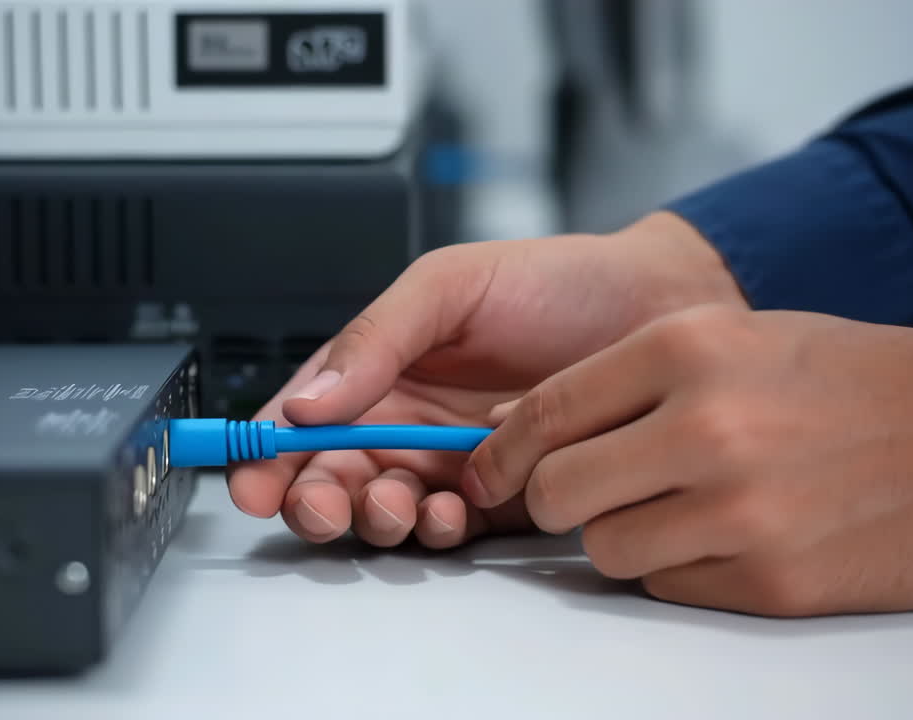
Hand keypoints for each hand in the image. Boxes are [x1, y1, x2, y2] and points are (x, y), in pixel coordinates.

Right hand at [227, 211, 747, 548]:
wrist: (659, 308)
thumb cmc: (559, 282)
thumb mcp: (449, 286)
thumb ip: (374, 339)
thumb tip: (308, 402)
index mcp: (380, 368)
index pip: (302, 418)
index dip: (266, 454)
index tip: (254, 482)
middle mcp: (408, 420)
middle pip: (331, 475)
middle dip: (316, 498)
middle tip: (323, 502)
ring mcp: (451, 462)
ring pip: (383, 509)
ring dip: (375, 517)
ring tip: (396, 501)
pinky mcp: (502, 498)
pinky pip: (448, 529)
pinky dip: (434, 530)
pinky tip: (445, 510)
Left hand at [472, 304, 912, 615]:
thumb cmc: (858, 381)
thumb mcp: (737, 338)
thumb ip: (628, 376)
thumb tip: (522, 422)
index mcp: (688, 348)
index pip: (545, 411)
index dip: (503, 449)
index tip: (490, 468)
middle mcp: (706, 426)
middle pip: (557, 492)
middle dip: (556, 500)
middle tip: (587, 492)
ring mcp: (739, 511)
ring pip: (604, 550)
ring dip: (622, 536)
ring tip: (678, 508)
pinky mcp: (770, 582)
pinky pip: (668, 587)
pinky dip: (680, 568)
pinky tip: (730, 536)